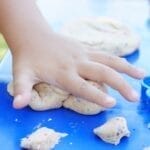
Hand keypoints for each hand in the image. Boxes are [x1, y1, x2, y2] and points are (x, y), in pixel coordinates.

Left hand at [12, 31, 144, 108]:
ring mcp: (82, 53)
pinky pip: (104, 54)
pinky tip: (126, 65)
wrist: (32, 36)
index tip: (112, 104)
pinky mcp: (84, 47)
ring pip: (108, 60)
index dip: (96, 96)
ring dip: (126, 68)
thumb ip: (21, 90)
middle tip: (134, 97)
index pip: (82, 86)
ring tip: (141, 76)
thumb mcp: (21, 74)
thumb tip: (17, 106)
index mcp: (62, 72)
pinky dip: (118, 60)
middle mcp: (76, 62)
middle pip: (102, 73)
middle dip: (120, 85)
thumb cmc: (28, 57)